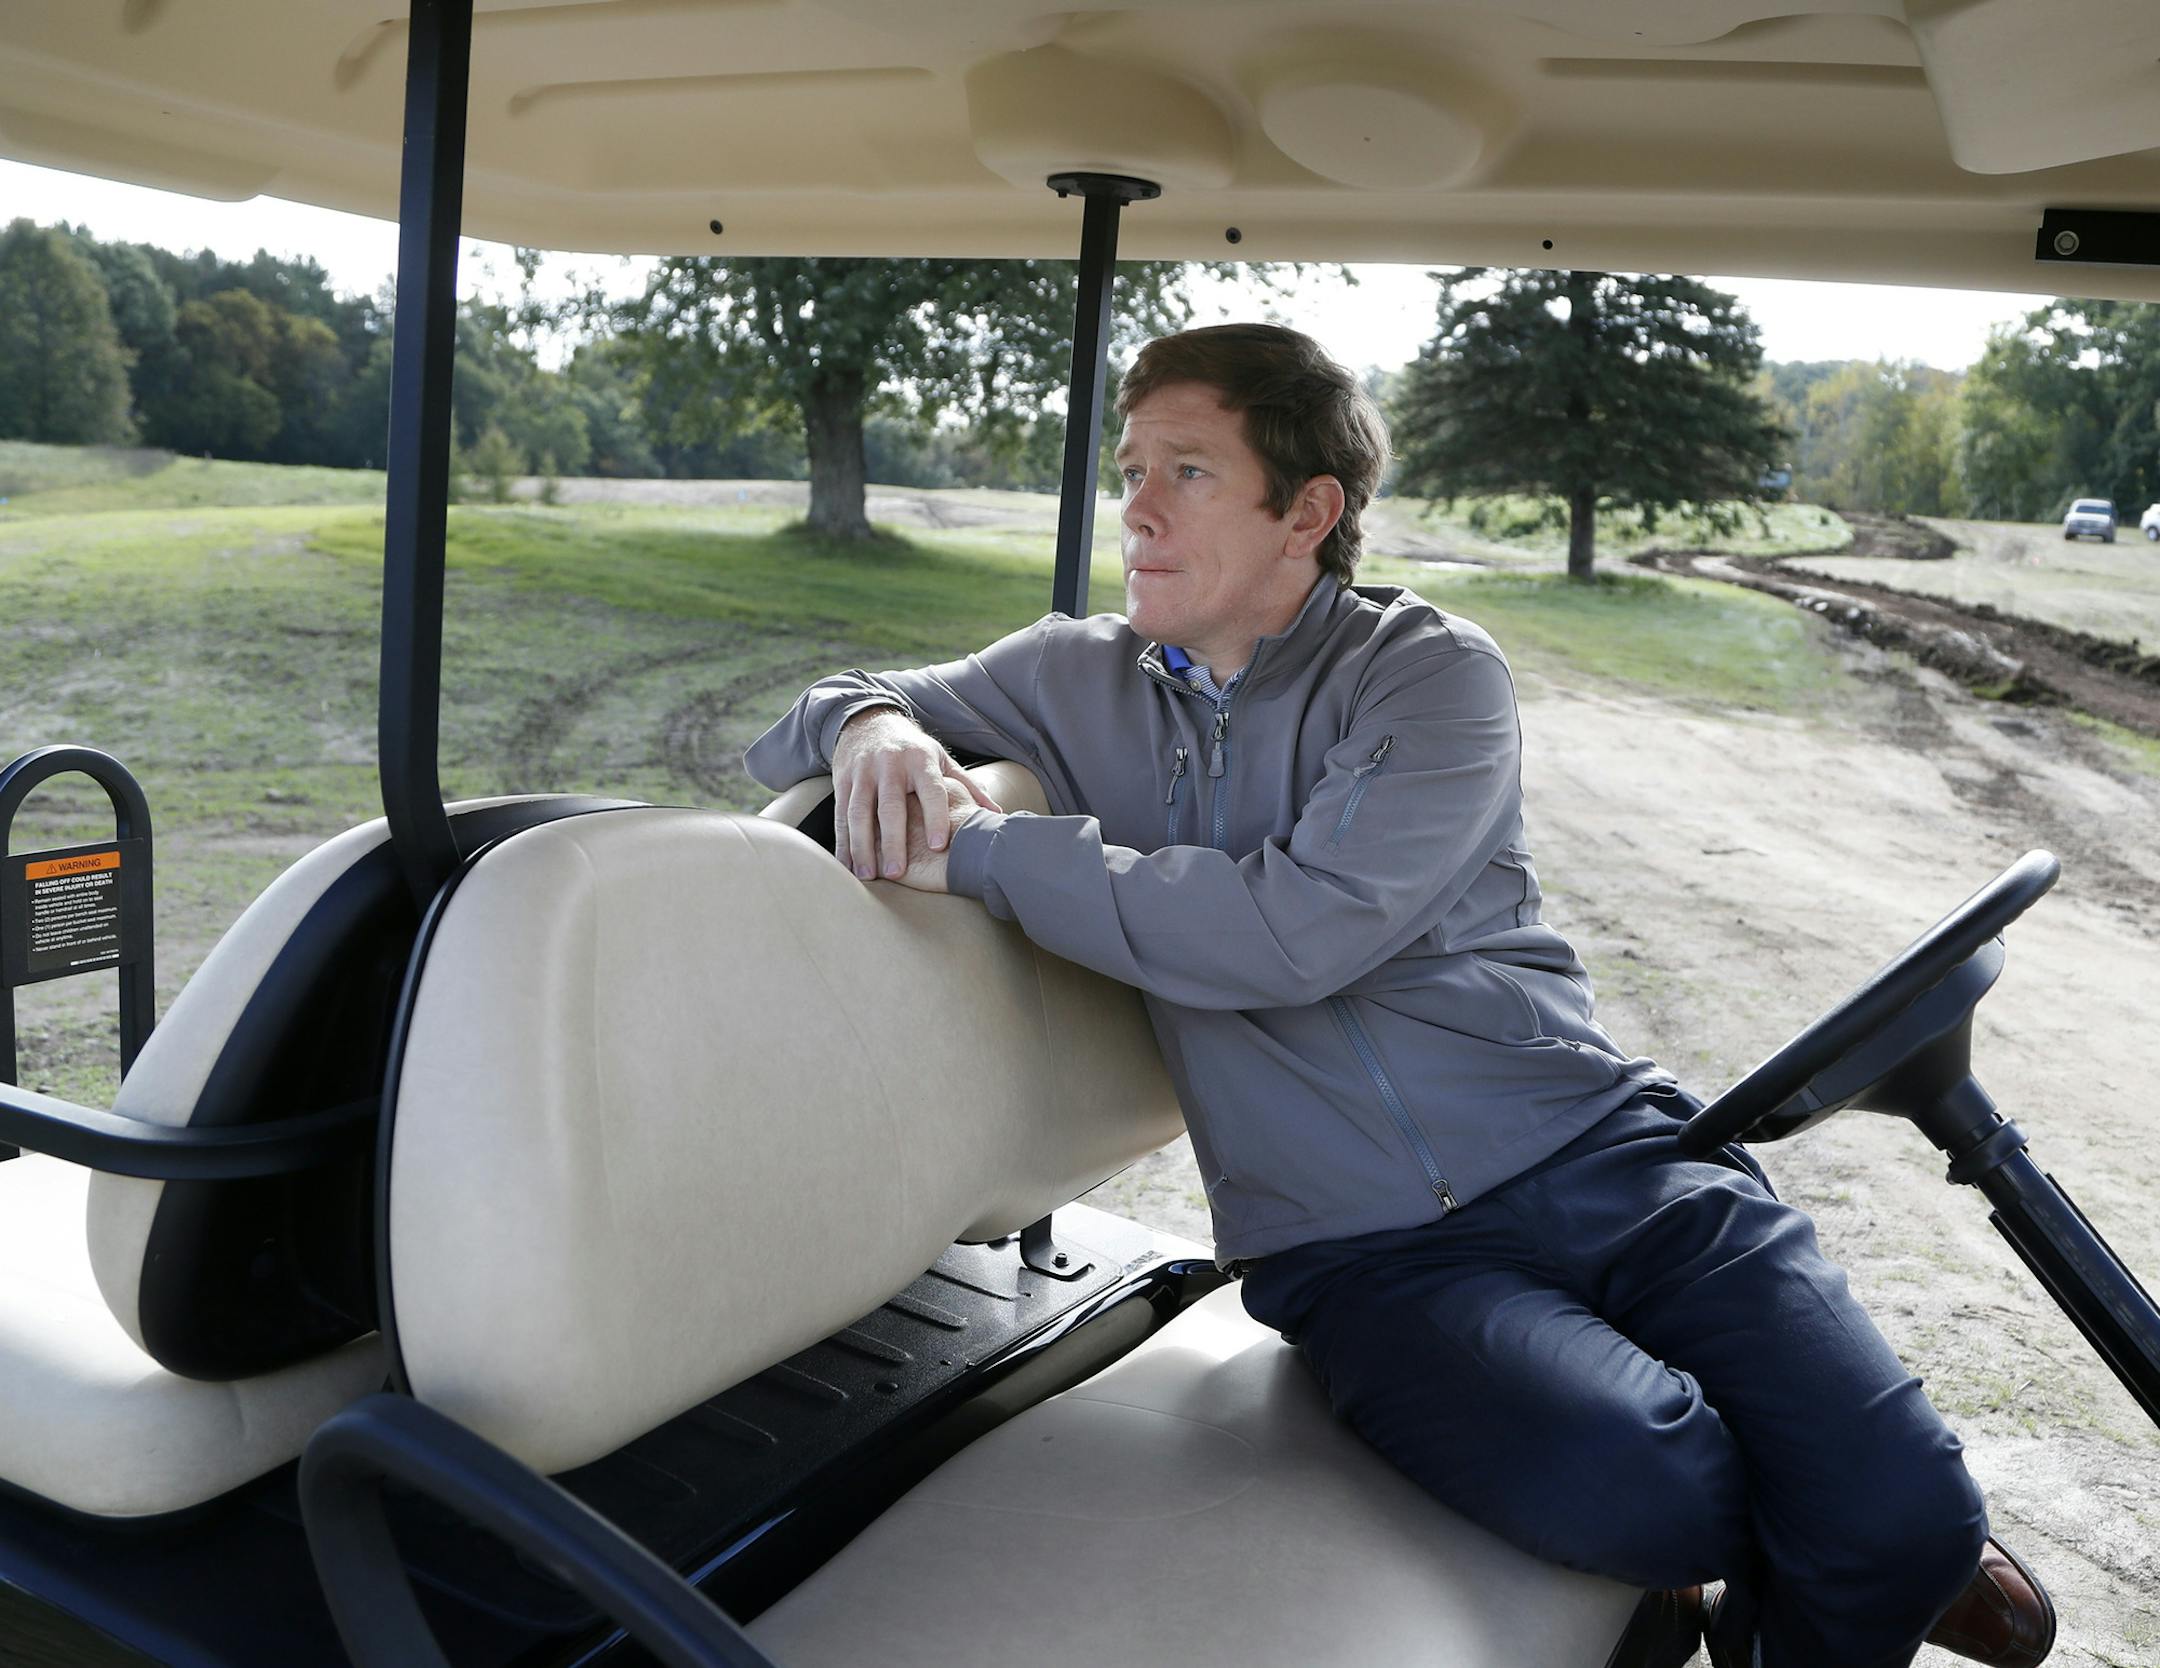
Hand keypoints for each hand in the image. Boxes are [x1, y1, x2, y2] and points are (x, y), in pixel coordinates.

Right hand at [831, 708, 1001, 880]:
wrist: (868, 722)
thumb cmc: (912, 748)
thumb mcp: (940, 758)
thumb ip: (966, 785)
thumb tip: (995, 812)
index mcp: (919, 760)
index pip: (930, 790)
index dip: (935, 817)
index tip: (939, 846)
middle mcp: (890, 765)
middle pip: (891, 806)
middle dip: (894, 840)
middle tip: (898, 872)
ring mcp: (863, 773)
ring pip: (859, 812)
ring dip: (862, 846)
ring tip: (869, 875)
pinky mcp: (843, 781)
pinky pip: (841, 814)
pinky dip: (842, 842)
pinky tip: (847, 865)